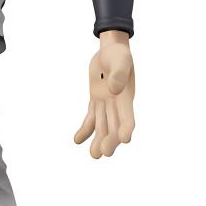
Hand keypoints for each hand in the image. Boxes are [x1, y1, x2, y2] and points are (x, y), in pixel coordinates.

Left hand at [74, 30, 135, 158]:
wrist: (111, 50)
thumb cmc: (119, 55)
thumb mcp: (120, 61)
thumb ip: (118, 74)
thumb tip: (113, 89)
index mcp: (126, 96)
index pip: (127, 115)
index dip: (126, 127)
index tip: (125, 140)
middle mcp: (117, 103)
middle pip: (114, 125)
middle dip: (110, 140)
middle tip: (103, 154)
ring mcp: (106, 103)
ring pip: (102, 125)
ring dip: (98, 140)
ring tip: (94, 155)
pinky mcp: (96, 100)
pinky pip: (90, 117)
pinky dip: (84, 129)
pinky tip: (77, 140)